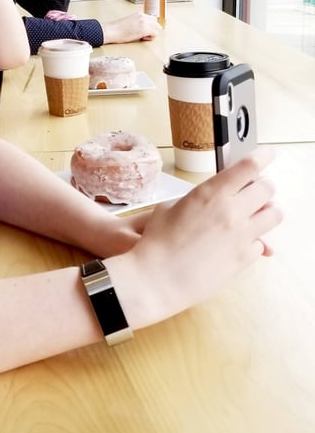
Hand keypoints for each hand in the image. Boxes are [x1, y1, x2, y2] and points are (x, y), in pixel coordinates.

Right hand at [101, 12, 162, 42]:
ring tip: (143, 36)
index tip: (145, 31)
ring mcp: (144, 22)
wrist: (112, 31)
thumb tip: (143, 28)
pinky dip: (151, 37)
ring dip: (152, 33)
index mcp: (139, 14)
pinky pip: (155, 33)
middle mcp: (143, 16)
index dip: (150, 26)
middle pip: (156, 23)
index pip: (152, 19)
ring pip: (157, 28)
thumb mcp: (130, 22)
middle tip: (144, 34)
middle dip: (153, 29)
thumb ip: (138, 22)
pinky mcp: (144, 29)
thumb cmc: (117, 29)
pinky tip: (142, 38)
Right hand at [114, 148, 281, 328]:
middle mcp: (231, 211)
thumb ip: (198, 199)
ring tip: (252, 215)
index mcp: (210, 193)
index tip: (268, 154)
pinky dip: (254, 240)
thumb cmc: (157, 242)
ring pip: (275, 214)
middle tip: (252, 190)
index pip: (249, 166)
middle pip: (268, 187)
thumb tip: (214, 198)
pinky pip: (262, 243)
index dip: (263, 156)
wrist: (157, 278)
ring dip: (266, 210)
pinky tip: (237, 242)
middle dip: (262, 185)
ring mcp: (241, 235)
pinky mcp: (245, 258)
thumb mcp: (170, 207)